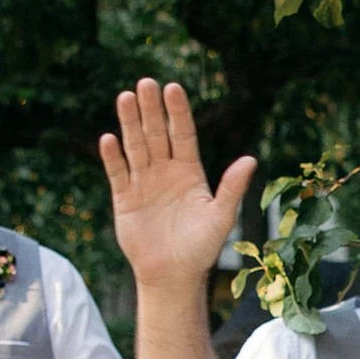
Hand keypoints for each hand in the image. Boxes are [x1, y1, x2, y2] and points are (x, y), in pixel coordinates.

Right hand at [98, 79, 254, 295]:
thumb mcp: (221, 217)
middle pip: (156, 134)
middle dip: (151, 109)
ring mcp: (144, 183)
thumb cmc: (201, 248)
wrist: (173, 275)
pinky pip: (118, 173)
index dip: (178, 112)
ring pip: (136, 146)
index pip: (183, 134)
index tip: (173, 88)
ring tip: (125, 97)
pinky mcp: (125, 198)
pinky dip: (113, 157)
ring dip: (130, 123)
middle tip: (146, 83)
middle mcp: (165, 171)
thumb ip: (232, 188)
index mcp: (190, 171)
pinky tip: (108, 138)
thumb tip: (251, 159)